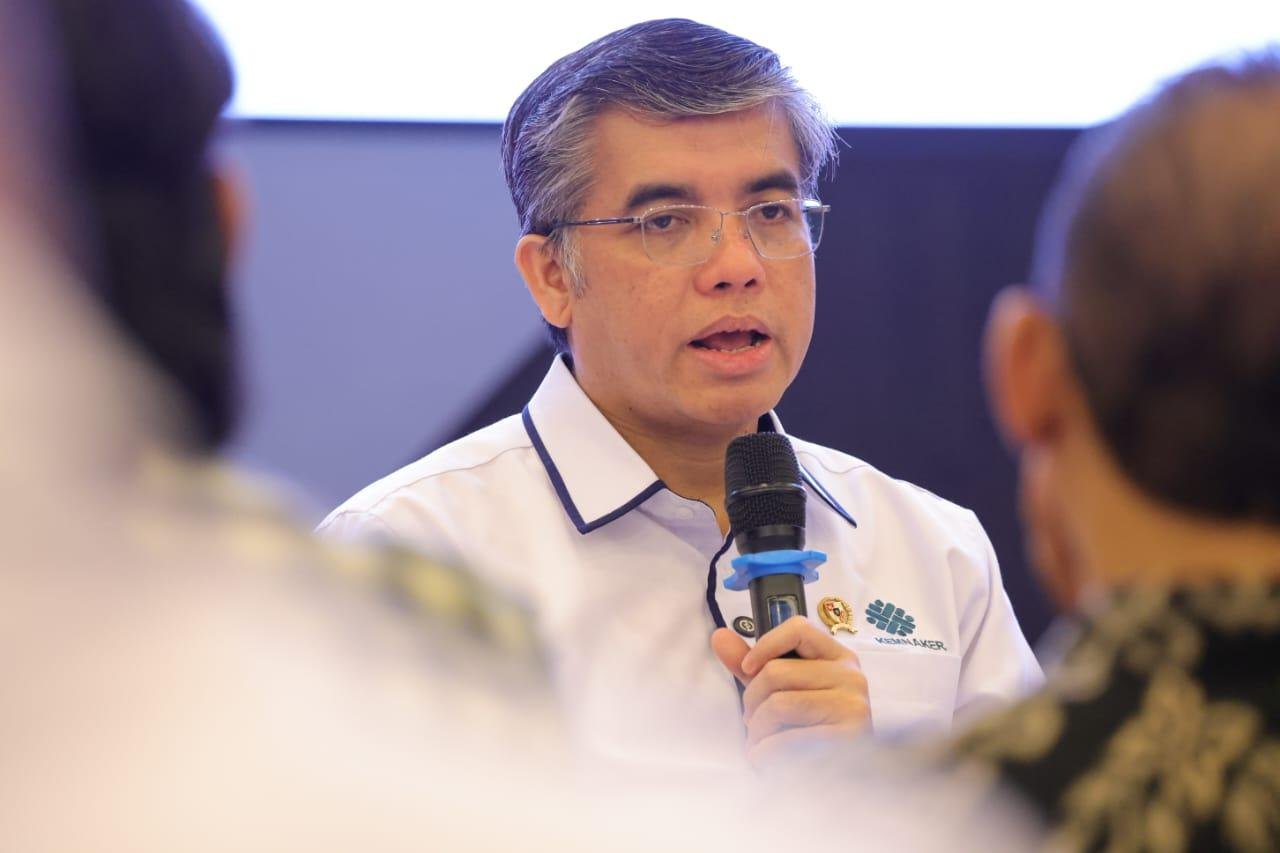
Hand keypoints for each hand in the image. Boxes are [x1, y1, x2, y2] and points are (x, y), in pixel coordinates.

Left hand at [711, 615, 869, 768]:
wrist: (838, 778)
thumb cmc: (809, 730)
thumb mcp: (782, 691)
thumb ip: (753, 665)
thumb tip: (719, 636)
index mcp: (838, 658)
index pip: (799, 629)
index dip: (765, 645)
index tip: (747, 668)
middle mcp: (851, 677)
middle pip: (777, 672)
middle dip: (751, 701)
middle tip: (751, 721)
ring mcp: (852, 707)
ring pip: (778, 705)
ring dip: (757, 730)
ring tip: (760, 742)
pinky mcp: (847, 739)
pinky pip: (787, 739)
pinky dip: (765, 752)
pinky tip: (767, 758)